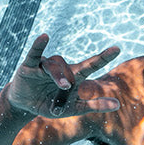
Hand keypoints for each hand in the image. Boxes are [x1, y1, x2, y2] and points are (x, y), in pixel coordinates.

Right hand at [5, 34, 120, 117]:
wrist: (26, 106)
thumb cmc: (51, 104)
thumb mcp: (73, 108)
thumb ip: (94, 106)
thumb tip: (118, 104)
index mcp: (73, 76)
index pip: (90, 65)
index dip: (103, 57)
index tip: (117, 48)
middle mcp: (61, 68)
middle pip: (70, 70)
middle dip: (68, 80)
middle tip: (67, 88)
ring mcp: (45, 65)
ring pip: (54, 67)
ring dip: (57, 77)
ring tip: (61, 86)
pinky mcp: (29, 65)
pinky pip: (35, 53)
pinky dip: (38, 45)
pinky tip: (44, 36)